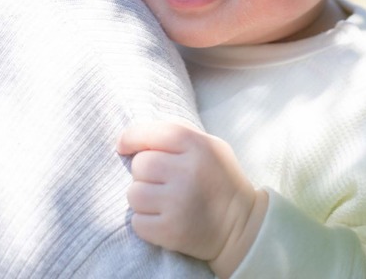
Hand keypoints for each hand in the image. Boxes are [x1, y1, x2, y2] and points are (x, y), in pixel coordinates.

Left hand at [117, 120, 267, 277]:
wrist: (242, 226)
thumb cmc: (219, 180)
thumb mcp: (211, 146)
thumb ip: (179, 133)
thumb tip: (136, 134)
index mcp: (197, 147)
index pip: (151, 133)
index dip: (131, 137)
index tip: (123, 146)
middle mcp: (187, 173)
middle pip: (139, 165)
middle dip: (145, 173)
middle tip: (163, 181)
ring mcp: (178, 204)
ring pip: (134, 194)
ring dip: (143, 198)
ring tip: (162, 201)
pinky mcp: (170, 231)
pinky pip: (137, 222)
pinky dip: (145, 222)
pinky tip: (163, 219)